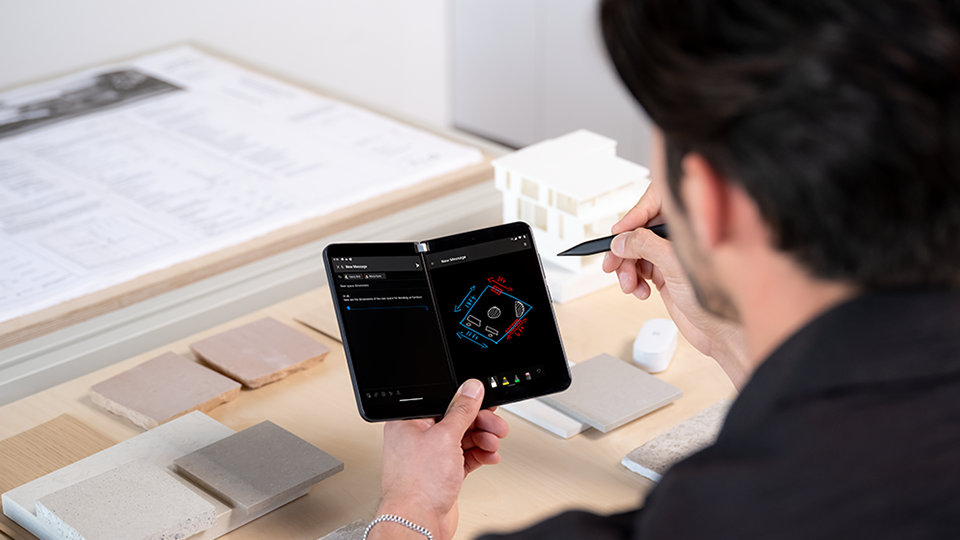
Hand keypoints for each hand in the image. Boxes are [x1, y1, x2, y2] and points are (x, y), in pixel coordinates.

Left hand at [373, 379, 509, 539]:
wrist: (417, 522)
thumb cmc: (417, 485)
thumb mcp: (445, 437)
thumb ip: (461, 411)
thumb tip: (471, 389)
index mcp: (409, 422)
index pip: (442, 402)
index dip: (465, 401)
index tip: (483, 401)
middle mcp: (417, 438)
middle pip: (455, 421)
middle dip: (479, 423)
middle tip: (496, 426)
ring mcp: (430, 458)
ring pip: (463, 440)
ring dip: (482, 439)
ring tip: (493, 443)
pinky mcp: (442, 475)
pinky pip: (464, 458)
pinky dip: (479, 455)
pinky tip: (489, 455)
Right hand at [602, 187, 747, 386]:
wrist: (722, 333)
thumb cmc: (720, 299)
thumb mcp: (675, 267)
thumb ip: (646, 246)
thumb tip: (623, 239)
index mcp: (691, 227)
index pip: (656, 206)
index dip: (634, 218)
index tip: (618, 234)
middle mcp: (681, 239)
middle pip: (641, 231)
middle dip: (625, 249)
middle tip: (613, 264)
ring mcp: (672, 257)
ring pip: (636, 252)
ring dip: (627, 268)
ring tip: (629, 284)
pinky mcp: (665, 275)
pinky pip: (640, 270)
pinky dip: (634, 280)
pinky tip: (640, 291)